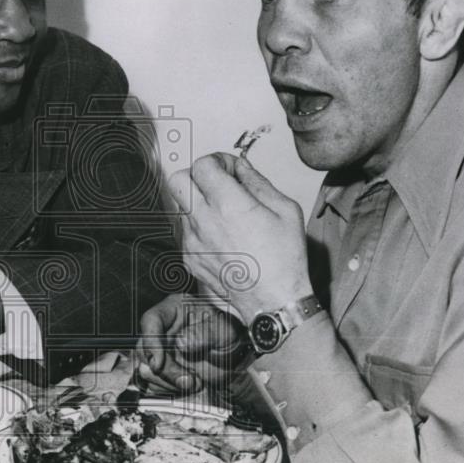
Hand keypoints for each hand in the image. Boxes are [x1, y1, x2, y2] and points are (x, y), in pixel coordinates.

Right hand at [136, 293, 250, 396]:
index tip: (158, 363)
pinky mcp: (159, 370)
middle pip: (143, 349)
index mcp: (174, 310)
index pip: (151, 320)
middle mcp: (162, 329)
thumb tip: (182, 343)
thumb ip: (204, 334)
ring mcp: (158, 351)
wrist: (236, 359)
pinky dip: (167, 390)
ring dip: (168, 382)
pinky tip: (186, 387)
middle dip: (165, 370)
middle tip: (189, 380)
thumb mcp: (224, 331)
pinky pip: (152, 384)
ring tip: (194, 382)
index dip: (150, 342)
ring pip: (145, 370)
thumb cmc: (229, 336)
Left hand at [168, 153, 312, 321]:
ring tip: (225, 214)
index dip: (217, 160)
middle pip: (178, 179)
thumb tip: (241, 167)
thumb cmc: (285, 259)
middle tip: (218, 184)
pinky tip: (222, 236)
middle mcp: (204, 221)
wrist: (274, 301)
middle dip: (197, 176)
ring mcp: (192, 241)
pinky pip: (186, 231)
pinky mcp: (189, 258)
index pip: (202, 164)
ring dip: (198, 201)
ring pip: (181, 206)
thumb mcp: (285, 209)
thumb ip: (258, 182)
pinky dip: (199, 226)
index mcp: (228, 204)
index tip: (229, 169)